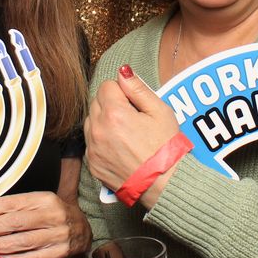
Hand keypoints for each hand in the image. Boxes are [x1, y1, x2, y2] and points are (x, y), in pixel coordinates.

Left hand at [0, 191, 90, 257]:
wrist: (84, 229)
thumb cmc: (53, 215)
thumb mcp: (38, 203)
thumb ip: (14, 208)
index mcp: (44, 198)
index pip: (9, 203)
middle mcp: (52, 215)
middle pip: (14, 223)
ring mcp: (57, 236)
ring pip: (21, 242)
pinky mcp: (58, 254)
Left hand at [85, 65, 181, 205]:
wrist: (164, 185)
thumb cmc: (166, 148)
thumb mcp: (160, 111)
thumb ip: (138, 88)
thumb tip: (123, 71)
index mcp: (114, 113)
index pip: (107, 85)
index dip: (123, 91)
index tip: (135, 104)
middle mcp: (98, 130)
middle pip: (96, 102)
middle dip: (112, 104)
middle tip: (133, 118)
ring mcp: (93, 148)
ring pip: (91, 121)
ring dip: (103, 121)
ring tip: (126, 133)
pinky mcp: (93, 164)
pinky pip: (91, 143)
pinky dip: (101, 140)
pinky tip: (120, 147)